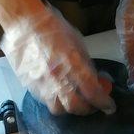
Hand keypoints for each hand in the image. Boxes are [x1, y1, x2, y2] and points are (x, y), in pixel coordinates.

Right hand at [0, 6, 115, 114]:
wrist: (23, 23)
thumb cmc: (53, 29)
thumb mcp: (77, 44)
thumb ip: (87, 66)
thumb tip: (96, 82)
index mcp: (71, 62)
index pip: (91, 91)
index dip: (103, 102)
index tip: (109, 106)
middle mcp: (55, 76)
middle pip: (75, 106)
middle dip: (88, 109)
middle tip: (94, 106)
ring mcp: (41, 83)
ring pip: (59, 109)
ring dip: (71, 109)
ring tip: (77, 102)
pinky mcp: (31, 86)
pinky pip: (46, 102)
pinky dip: (57, 102)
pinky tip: (61, 95)